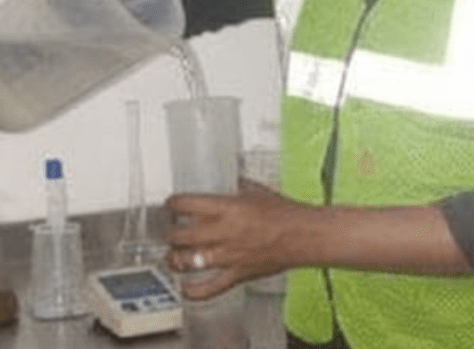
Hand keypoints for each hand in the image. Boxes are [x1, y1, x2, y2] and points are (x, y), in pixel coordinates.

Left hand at [165, 179, 307, 300]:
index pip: (186, 204)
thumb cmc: (286, 214)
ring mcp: (228, 256)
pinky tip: (185, 287)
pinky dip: (192, 291)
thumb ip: (239, 187)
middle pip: (180, 235)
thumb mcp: (257, 191)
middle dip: (169, 234)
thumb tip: (231, 181)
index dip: (172, 204)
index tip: (170, 205)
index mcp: (227, 208)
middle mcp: (223, 232)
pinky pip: (209, 288)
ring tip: (172, 256)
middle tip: (169, 231)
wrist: (304, 236)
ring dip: (175, 259)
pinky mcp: (237, 275)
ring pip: (188, 261)